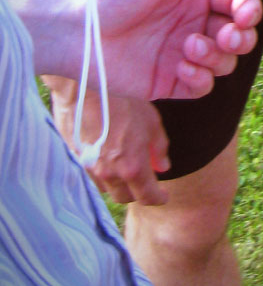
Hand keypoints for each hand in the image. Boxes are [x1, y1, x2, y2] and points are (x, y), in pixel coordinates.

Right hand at [48, 85, 170, 204]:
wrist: (86, 87)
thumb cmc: (123, 99)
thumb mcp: (151, 120)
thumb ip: (159, 148)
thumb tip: (163, 167)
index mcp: (132, 166)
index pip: (147, 197)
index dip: (158, 198)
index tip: (164, 196)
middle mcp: (109, 174)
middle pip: (125, 197)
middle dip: (137, 191)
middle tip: (146, 178)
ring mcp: (89, 169)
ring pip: (107, 189)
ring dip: (118, 183)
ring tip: (125, 167)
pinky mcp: (75, 160)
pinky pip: (91, 176)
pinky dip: (102, 174)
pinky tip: (107, 159)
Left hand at [82, 0, 261, 99]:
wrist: (77, 27)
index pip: (241, 0)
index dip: (250, 9)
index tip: (242, 15)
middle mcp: (194, 22)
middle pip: (241, 34)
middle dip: (242, 37)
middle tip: (225, 35)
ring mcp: (182, 53)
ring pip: (226, 62)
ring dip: (217, 56)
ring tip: (188, 46)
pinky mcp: (169, 82)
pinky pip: (204, 86)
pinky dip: (201, 78)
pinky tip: (182, 67)